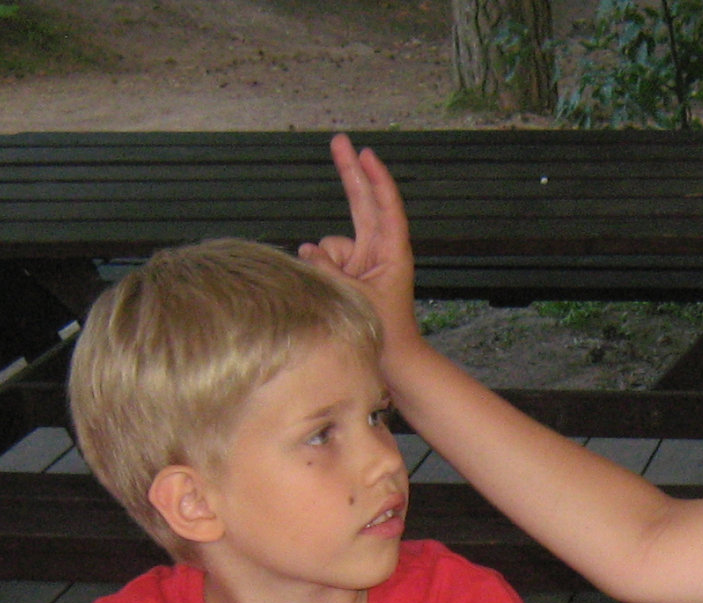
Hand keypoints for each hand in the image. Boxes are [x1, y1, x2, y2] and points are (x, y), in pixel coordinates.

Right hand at [299, 134, 423, 354]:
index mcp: (392, 251)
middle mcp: (378, 250)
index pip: (386, 206)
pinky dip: (320, 271)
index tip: (365, 153)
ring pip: (331, 244)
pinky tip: (330, 290)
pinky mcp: (348, 274)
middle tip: (339, 140)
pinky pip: (324, 262)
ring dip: (326, 263)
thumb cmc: (385, 330)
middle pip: (362, 203)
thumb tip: (309, 248)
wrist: (393, 362)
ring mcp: (362, 261)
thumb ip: (330, 269)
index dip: (376, 178)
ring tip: (344, 292)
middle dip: (350, 173)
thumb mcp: (356, 297)